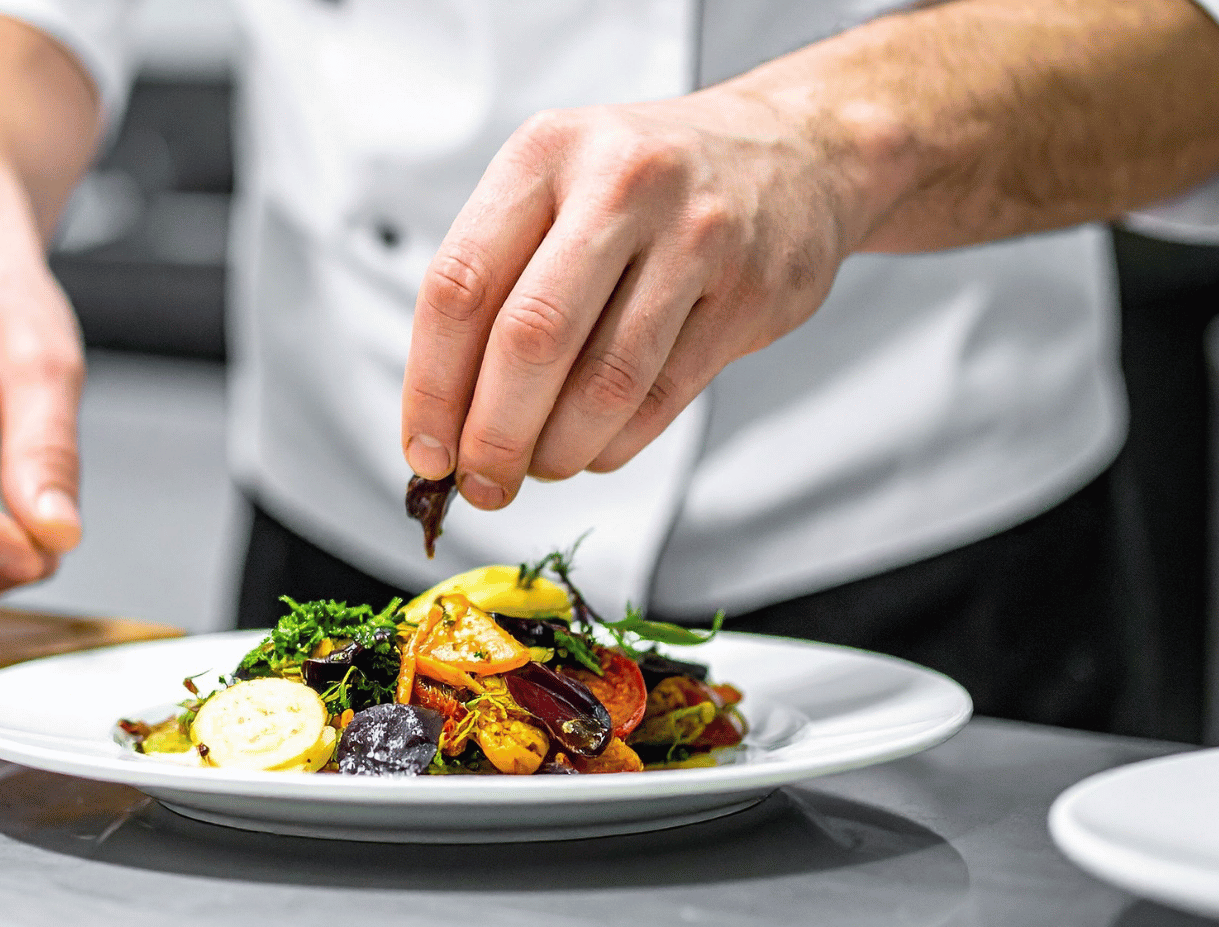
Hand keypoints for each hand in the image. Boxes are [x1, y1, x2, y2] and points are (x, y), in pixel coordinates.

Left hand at [400, 87, 877, 509]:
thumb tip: (444, 419)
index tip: (424, 451)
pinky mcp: (749, 294)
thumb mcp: (559, 185)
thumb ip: (498, 279)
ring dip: (557, 450)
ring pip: (604, 382)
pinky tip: (593, 448)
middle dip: (494, 435)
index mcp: (547, 152)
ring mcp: (695, 237)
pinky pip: (662, 398)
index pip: (460, 285)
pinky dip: (613, 444)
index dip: (431, 385)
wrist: (795, 150)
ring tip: (538, 467)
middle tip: (480, 483)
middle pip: (531, 339)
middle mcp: (621, 185)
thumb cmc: (646, 186)